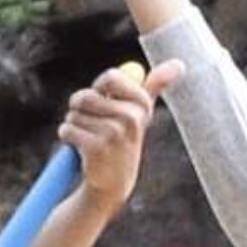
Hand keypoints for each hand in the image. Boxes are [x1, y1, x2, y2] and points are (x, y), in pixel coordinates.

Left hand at [61, 59, 183, 206]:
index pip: (110, 76)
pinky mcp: (96, 147)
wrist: (113, 182)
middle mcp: (131, 117)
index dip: (98, 89)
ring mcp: (114, 133)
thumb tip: (178, 64)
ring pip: (74, 114)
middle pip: (85, 96)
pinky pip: (67, 129)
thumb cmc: (124, 139)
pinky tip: (81, 149)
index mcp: (142, 104)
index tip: (103, 101)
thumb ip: (156, 85)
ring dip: (74, 125)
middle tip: (92, 123)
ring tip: (90, 139)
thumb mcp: (141, 111)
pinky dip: (68, 137)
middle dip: (79, 108)